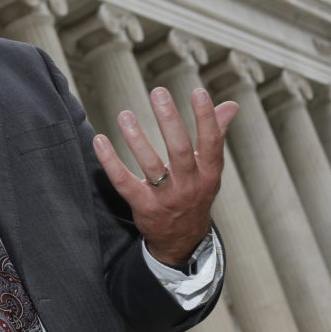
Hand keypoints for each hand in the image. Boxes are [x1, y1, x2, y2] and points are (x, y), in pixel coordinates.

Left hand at [92, 87, 238, 265]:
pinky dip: (110, 161)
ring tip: (125, 114)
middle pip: (181, 150)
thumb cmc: (195, 193)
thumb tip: (230, 105)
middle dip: (170, 120)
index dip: (206, 118)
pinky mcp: (144, 206)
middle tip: (158, 92)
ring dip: (137, 139)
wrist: (182, 240)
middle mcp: (190, 185)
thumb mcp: (210, 169)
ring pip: (151, 166)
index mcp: (209, 173)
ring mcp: (166, 198)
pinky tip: (99, 140)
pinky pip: (124, 182)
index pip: (211, 142)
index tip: (198, 91)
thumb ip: (217, 134)